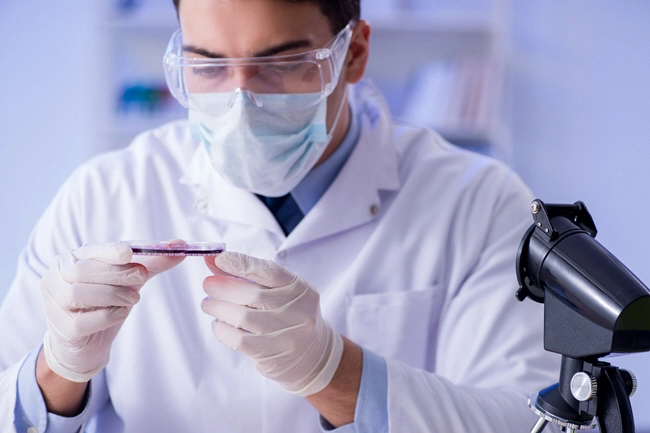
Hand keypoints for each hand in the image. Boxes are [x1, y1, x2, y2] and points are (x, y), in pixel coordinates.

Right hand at [41, 241, 184, 381]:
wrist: (86, 340)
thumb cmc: (105, 301)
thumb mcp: (129, 279)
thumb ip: (152, 262)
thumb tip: (180, 245)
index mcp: (71, 259)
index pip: (90, 251)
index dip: (109, 251)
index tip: (129, 253)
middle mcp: (56, 278)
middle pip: (84, 271)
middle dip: (118, 274)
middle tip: (142, 277)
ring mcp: (54, 304)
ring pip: (81, 294)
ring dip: (115, 295)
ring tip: (132, 299)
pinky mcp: (62, 329)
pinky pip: (84, 320)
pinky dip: (109, 315)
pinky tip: (120, 313)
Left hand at [202, 252, 342, 396]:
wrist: (313, 354)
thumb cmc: (290, 315)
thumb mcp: (280, 291)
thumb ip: (249, 274)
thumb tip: (213, 259)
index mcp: (301, 289)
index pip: (270, 272)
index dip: (243, 264)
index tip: (220, 259)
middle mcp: (298, 311)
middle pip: (252, 294)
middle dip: (223, 287)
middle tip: (207, 285)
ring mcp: (286, 335)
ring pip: (242, 317)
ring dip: (218, 308)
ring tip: (209, 304)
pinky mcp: (271, 355)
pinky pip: (238, 339)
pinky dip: (222, 329)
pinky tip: (219, 324)